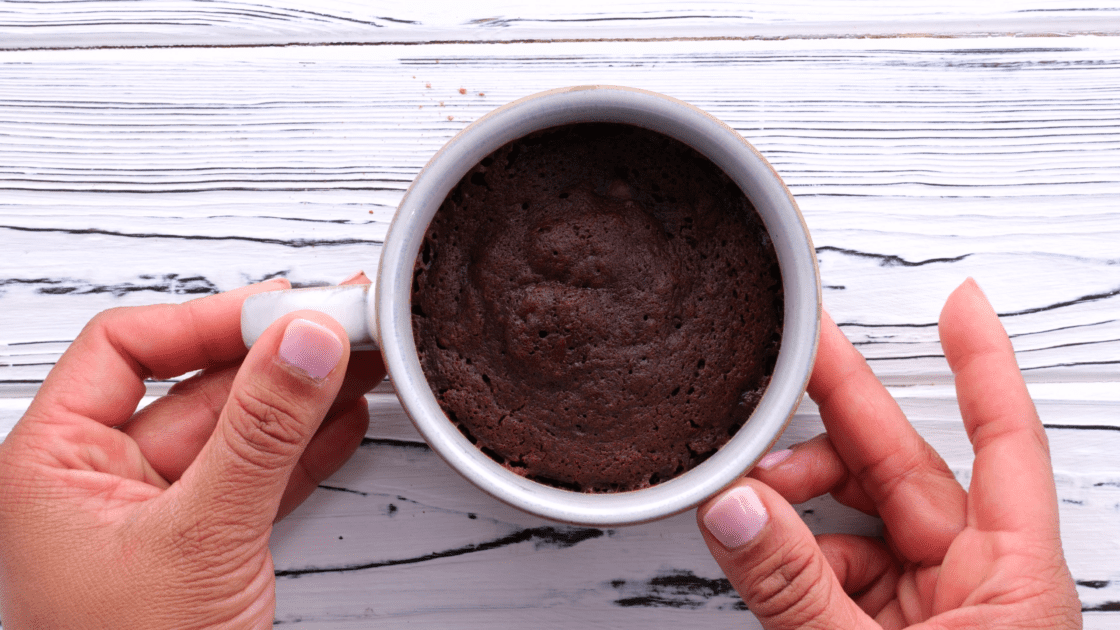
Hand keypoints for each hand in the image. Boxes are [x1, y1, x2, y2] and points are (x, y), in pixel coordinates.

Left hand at [0, 275, 385, 628]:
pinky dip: (307, 447)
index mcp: (54, 465)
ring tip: (360, 359)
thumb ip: (258, 434)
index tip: (284, 310)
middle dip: (274, 354)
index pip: (127, 349)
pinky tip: (345, 417)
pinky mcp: (207, 544)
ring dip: (302, 395)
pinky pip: (261, 474)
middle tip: (341, 323)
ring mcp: (159, 514)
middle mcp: (102, 480)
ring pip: (239, 429)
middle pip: (196, 384)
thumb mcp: (198, 539)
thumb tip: (301, 342)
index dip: (210, 320)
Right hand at [697, 279, 1081, 628]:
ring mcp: (936, 608)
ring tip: (750, 493)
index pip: (1007, 443)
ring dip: (803, 494)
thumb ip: (796, 587)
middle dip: (844, 412)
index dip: (982, 364)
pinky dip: (796, 550)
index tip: (960, 303)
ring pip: (864, 515)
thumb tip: (739, 512)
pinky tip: (763, 549)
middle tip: (795, 358)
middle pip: (909, 467)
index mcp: (1014, 581)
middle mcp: (980, 584)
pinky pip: (842, 564)